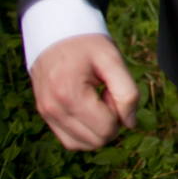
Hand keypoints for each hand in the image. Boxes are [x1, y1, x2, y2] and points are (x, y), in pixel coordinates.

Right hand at [31, 34, 138, 149]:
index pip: (106, 128)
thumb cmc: (87, 45)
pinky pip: (69, 141)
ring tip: (97, 100)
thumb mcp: (113, 60)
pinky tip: (89, 109)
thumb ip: (127, 92)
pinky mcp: (45, 117)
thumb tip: (130, 123)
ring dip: (98, 128)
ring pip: (82, 145)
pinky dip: (86, 132)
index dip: (121, 113)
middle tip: (107, 94)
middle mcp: (53, 110)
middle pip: (96, 140)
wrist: (56, 34)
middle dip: (111, 121)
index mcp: (70, 94)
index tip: (114, 90)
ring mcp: (46, 115)